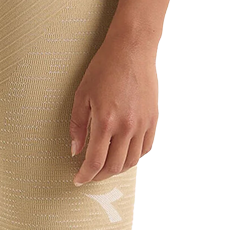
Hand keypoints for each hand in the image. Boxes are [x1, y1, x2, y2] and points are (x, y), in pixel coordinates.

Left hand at [69, 29, 158, 185]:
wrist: (132, 49)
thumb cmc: (104, 68)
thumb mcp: (82, 95)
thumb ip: (77, 126)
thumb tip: (75, 151)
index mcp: (105, 121)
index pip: (95, 161)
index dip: (85, 176)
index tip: (78, 180)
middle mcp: (126, 126)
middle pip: (114, 166)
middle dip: (99, 175)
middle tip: (90, 174)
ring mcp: (142, 124)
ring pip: (131, 161)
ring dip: (117, 169)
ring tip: (106, 167)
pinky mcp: (153, 119)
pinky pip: (145, 148)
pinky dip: (134, 157)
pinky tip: (124, 155)